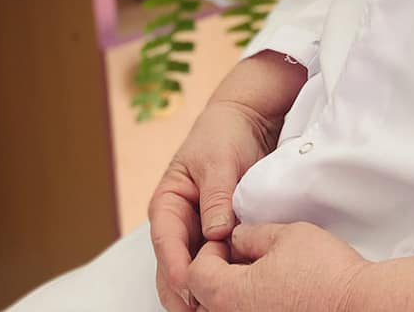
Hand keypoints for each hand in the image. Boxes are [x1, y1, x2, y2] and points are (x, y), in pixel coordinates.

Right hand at [149, 98, 281, 311]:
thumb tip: (216, 235)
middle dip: (186, 293)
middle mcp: (178, 225)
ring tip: (221, 306)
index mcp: (167, 204)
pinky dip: (221, 282)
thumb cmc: (225, 134)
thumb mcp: (219, 161)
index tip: (193, 289)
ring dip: (203, 292)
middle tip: (207, 310)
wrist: (247, 121)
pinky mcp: (220, 241)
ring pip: (192, 275)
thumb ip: (217, 198)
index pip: (166, 244)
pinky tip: (234, 295)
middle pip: (172, 270)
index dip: (177, 269)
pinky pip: (216, 267)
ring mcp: (198, 235)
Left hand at [187, 220, 368, 311]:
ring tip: (258, 274)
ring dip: (232, 293)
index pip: (196, 273)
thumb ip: (250, 235)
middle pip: (205, 300)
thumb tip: (236, 239)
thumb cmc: (324, 272)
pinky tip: (272, 293)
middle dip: (216, 274)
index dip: (210, 250)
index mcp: (229, 295)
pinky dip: (250, 306)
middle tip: (240, 257)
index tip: (230, 241)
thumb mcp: (284, 235)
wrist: (359, 305)